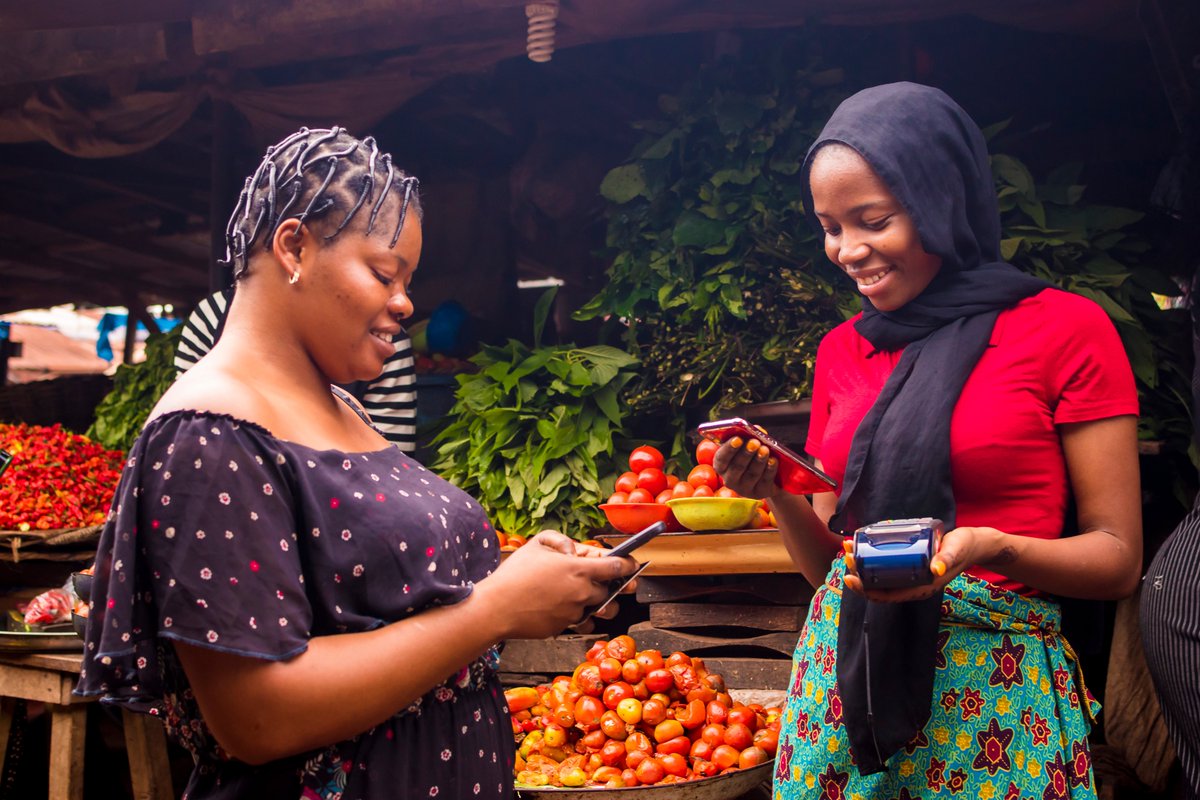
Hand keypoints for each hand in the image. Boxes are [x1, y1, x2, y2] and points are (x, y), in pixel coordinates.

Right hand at [483, 531, 638, 638]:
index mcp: (579, 569)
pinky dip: (576, 616)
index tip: (633, 565)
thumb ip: (561, 541)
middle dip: (608, 585)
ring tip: (584, 596)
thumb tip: (575, 551)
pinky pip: (579, 622)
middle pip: (610, 590)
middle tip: (599, 580)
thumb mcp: (536, 544)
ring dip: (596, 603)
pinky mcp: (565, 628)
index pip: (617, 567)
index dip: (629, 565)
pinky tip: (564, 608)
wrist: (496, 608)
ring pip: (597, 609)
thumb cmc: (515, 574)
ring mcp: (575, 612)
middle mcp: (582, 592)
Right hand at [711, 436, 781, 499]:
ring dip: (759, 460)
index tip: (738, 439)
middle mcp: (730, 480)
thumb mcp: (748, 445)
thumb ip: (750, 435)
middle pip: (737, 467)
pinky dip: (770, 469)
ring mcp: (744, 489)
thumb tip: (756, 429)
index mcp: (722, 466)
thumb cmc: (753, 456)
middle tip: (754, 442)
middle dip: (746, 453)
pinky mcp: (759, 493)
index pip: (721, 459)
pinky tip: (773, 460)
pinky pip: (764, 481)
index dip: (729, 449)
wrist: (767, 475)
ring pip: (752, 474)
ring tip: (765, 449)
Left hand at [842, 526, 988, 602]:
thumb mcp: (955, 552)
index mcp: (920, 588)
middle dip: (858, 573)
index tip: (851, 576)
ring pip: (880, 575)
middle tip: (847, 555)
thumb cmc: (964, 548)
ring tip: (849, 547)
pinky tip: (864, 544)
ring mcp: (910, 575)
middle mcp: (912, 585)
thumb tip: (936, 567)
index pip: (887, 595)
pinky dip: (873, 556)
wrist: (973, 544)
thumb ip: (947, 559)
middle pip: (879, 585)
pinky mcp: (910, 563)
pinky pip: (887, 565)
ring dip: (862, 564)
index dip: (866, 590)